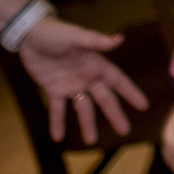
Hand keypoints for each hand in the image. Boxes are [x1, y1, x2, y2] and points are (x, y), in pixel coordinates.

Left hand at [19, 17, 148, 143]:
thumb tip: (120, 39)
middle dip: (114, 114)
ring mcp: (70, 84)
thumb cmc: (55, 32)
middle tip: (124, 131)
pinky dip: (57, 122)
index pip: (117, 81)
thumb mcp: (75, 36)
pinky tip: (57, 137)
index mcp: (95, 64)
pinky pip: (57, 109)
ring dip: (87, 123)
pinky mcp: (53, 89)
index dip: (130, 92)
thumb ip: (96, 41)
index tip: (143, 106)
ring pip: (83, 108)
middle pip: (104, 99)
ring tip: (91, 141)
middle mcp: (86, 77)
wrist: (30, 34)